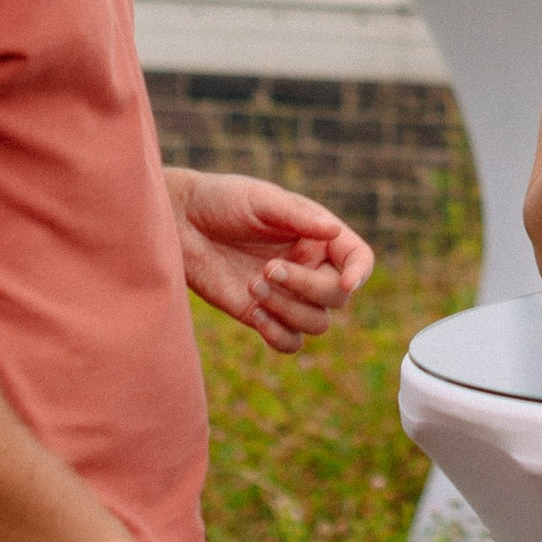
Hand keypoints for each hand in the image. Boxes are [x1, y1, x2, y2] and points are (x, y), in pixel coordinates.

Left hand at [168, 171, 373, 351]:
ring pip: (316, 323)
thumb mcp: (261, 199)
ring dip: (289, 310)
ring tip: (253, 285)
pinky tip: (256, 313)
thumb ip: (297, 216)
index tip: (346, 282)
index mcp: (318, 235)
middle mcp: (309, 267)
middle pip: (337, 296)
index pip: (358, 258)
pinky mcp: (262, 316)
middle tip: (266, 269)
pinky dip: (279, 335)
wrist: (180, 224)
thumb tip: (334, 229)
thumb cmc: (223, 200)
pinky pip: (289, 342)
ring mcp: (287, 295)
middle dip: (305, 287)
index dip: (360, 272)